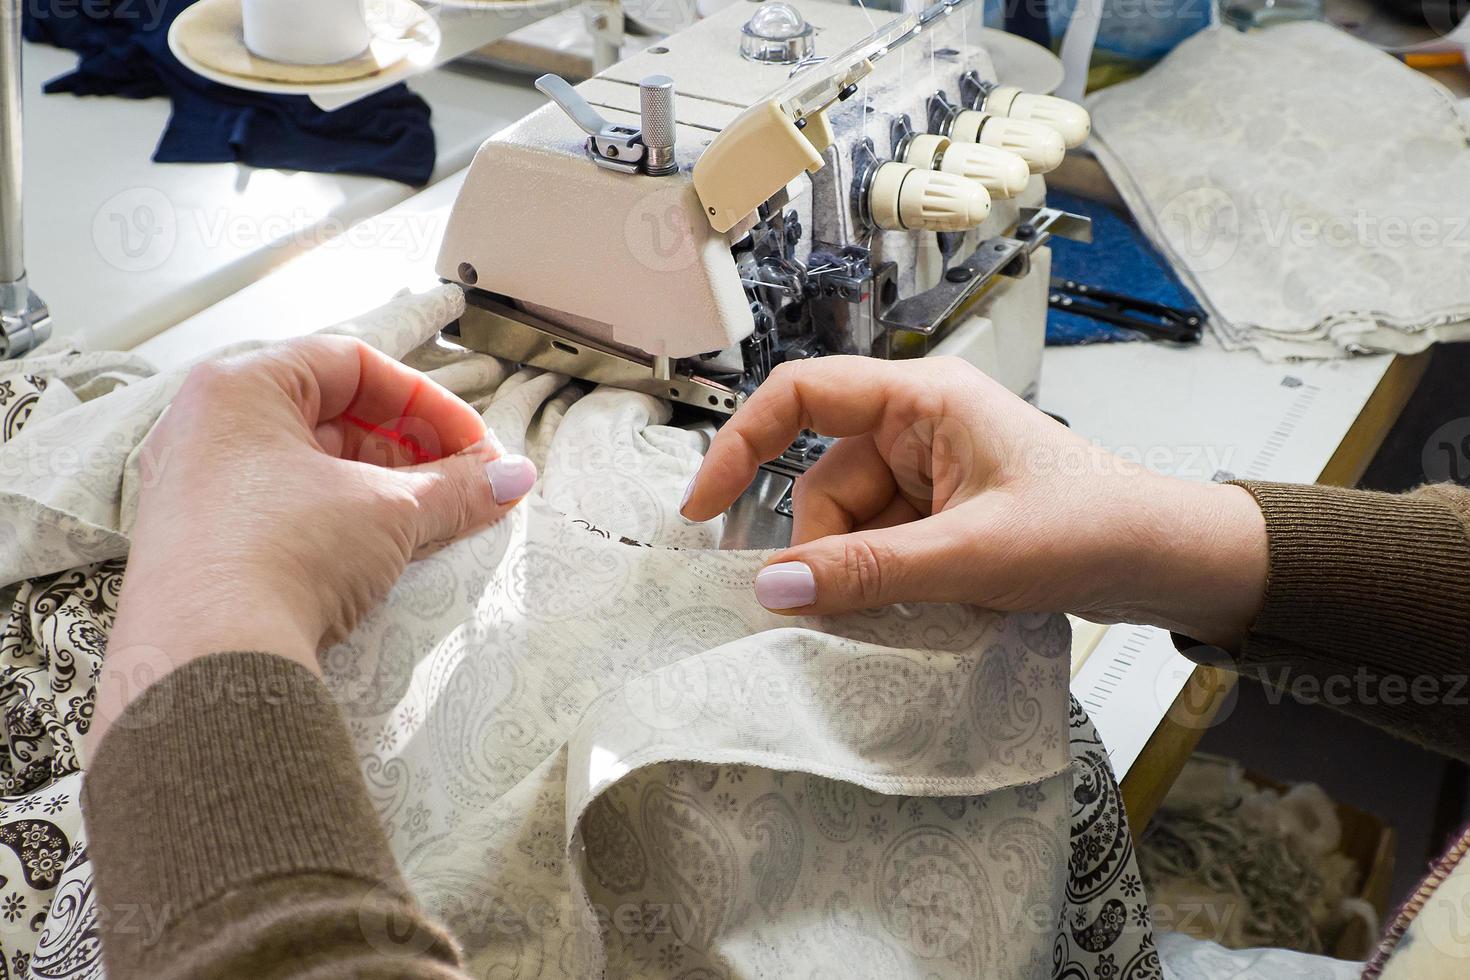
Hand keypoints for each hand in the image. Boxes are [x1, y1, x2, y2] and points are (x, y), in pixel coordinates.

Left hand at [93, 337, 537, 746]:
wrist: (206, 663)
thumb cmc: (278, 557)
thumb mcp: (388, 512)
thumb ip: (458, 488)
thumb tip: (511, 479)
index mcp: (239, 387)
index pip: (355, 365)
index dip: (428, 403)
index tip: (475, 446)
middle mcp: (207, 427)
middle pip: (333, 414)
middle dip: (412, 449)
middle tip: (465, 484)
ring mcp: (198, 489)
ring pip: (311, 466)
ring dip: (383, 487)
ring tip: (436, 521)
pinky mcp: (203, 545)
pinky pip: (286, 510)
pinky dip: (341, 519)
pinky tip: (385, 551)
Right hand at [681, 356, 1265, 645]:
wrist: (1164, 559)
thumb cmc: (1088, 526)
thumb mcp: (969, 554)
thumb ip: (868, 572)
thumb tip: (772, 588)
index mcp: (922, 397)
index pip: (800, 396)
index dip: (739, 445)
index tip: (701, 509)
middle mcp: (918, 425)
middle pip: (823, 484)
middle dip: (828, 550)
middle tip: (847, 606)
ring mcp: (930, 471)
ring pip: (851, 526)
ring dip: (862, 574)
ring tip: (916, 607)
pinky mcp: (943, 513)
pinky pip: (883, 546)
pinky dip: (886, 582)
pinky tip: (925, 607)